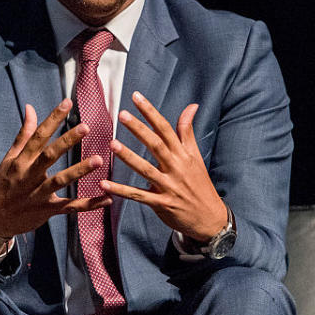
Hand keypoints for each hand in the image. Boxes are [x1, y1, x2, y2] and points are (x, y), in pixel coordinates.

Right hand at [0, 99, 110, 255]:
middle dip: (67, 141)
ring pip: (60, 181)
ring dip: (80, 171)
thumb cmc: (4, 184)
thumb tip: (30, 108)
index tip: (67, 103)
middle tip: (85, 127)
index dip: (52, 119)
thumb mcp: (10, 158)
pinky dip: (89, 204)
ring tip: (99, 160)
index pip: (38, 136)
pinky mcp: (47, 210)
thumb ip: (24, 134)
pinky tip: (107, 198)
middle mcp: (29, 176)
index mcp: (21, 161)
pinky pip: (71, 207)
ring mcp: (38, 194)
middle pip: (49, 156)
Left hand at [101, 92, 226, 241]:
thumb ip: (188, 131)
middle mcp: (176, 167)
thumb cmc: (199, 183)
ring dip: (129, 157)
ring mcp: (168, 186)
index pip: (166, 128)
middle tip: (122, 115)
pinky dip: (121, 190)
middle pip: (156, 145)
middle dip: (139, 129)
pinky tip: (104, 184)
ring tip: (112, 144)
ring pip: (146, 170)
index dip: (151, 112)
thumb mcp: (196, 156)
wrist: (210, 218)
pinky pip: (138, 196)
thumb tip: (192, 105)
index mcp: (183, 154)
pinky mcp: (161, 204)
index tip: (136, 97)